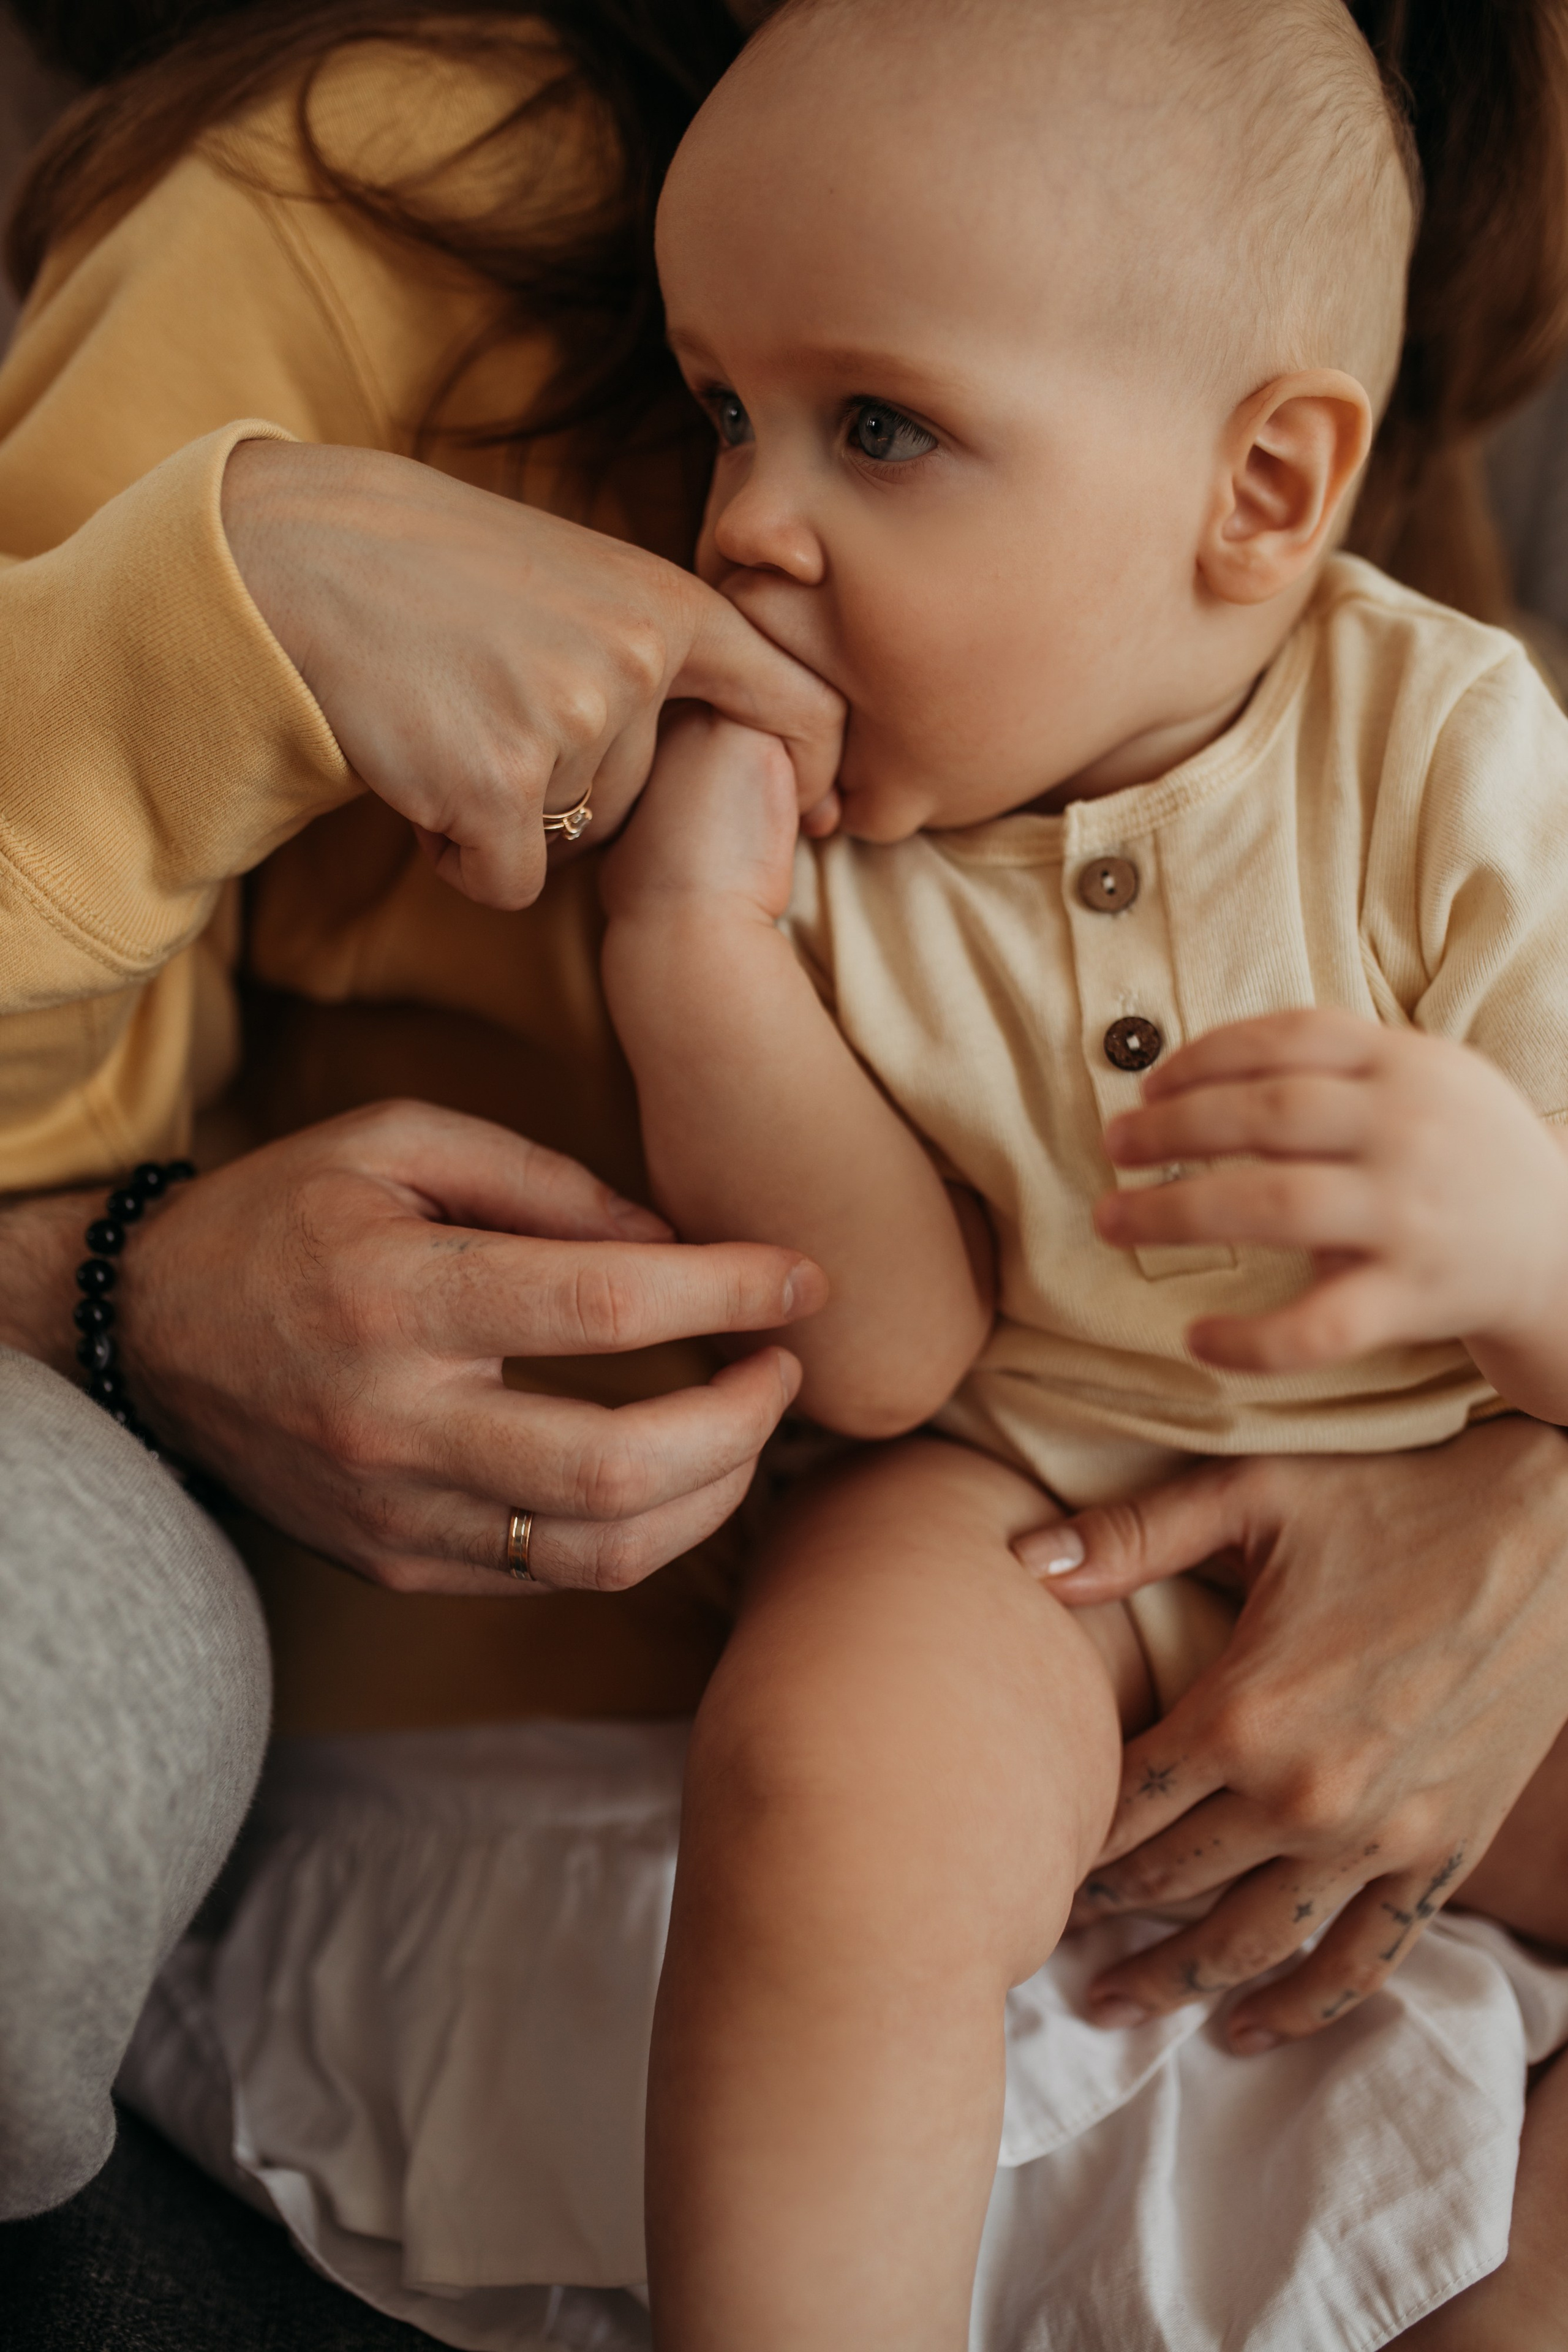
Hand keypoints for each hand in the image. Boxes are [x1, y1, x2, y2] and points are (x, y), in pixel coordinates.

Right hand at [113, 1101, 826, 1592]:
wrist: (145, 1336)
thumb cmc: (283, 1216)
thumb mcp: (395, 1142)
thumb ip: (541, 1180)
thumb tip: (674, 1242)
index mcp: (397, 1296)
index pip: (602, 1306)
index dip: (727, 1290)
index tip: (802, 1279)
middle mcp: (395, 1422)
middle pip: (618, 1467)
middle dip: (744, 1425)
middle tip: (786, 1370)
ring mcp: (395, 1513)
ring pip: (602, 1554)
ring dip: (714, 1497)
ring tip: (750, 1429)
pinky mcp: (397, 1563)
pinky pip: (551, 1577)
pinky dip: (638, 1530)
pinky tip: (671, 1473)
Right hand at [221, 440, 844, 909]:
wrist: (292, 557)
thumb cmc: (425, 568)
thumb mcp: (569, 574)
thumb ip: (651, 641)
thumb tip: (735, 726)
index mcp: (667, 603)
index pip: (793, 699)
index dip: (815, 769)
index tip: (821, 810)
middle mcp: (637, 660)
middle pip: (638, 804)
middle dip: (563, 791)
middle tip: (487, 710)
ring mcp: (570, 720)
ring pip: (568, 844)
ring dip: (502, 817)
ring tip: (444, 721)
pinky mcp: (498, 783)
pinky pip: (509, 883)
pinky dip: (459, 856)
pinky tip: (418, 776)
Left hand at [1012, 1420, 1567, 2048]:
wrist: (1553, 1531)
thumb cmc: (1395, 1499)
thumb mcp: (1253, 1495)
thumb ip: (1131, 1535)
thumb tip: (1022, 1558)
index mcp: (1242, 1711)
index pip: (1122, 1805)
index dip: (1064, 1836)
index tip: (1024, 1850)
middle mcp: (1304, 1794)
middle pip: (1172, 1882)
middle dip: (1104, 1913)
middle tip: (1050, 1933)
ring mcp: (1379, 1836)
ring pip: (1253, 1942)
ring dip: (1177, 1982)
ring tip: (1115, 2005)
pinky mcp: (1443, 1851)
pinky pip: (1366, 1957)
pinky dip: (1304, 2004)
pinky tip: (1249, 2028)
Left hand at [1097, 1009, 1567, 1390]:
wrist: (1564, 1248)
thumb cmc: (1464, 1154)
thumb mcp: (1427, 1078)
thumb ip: (1337, 1065)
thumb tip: (1196, 1069)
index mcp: (1406, 1065)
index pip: (1287, 1038)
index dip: (1203, 1057)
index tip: (1147, 1086)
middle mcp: (1407, 1131)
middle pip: (1265, 1113)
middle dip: (1171, 1129)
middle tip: (1112, 1147)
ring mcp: (1410, 1214)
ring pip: (1273, 1206)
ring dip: (1175, 1212)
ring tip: (1111, 1219)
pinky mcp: (1413, 1296)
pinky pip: (1320, 1326)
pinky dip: (1251, 1339)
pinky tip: (1197, 1339)